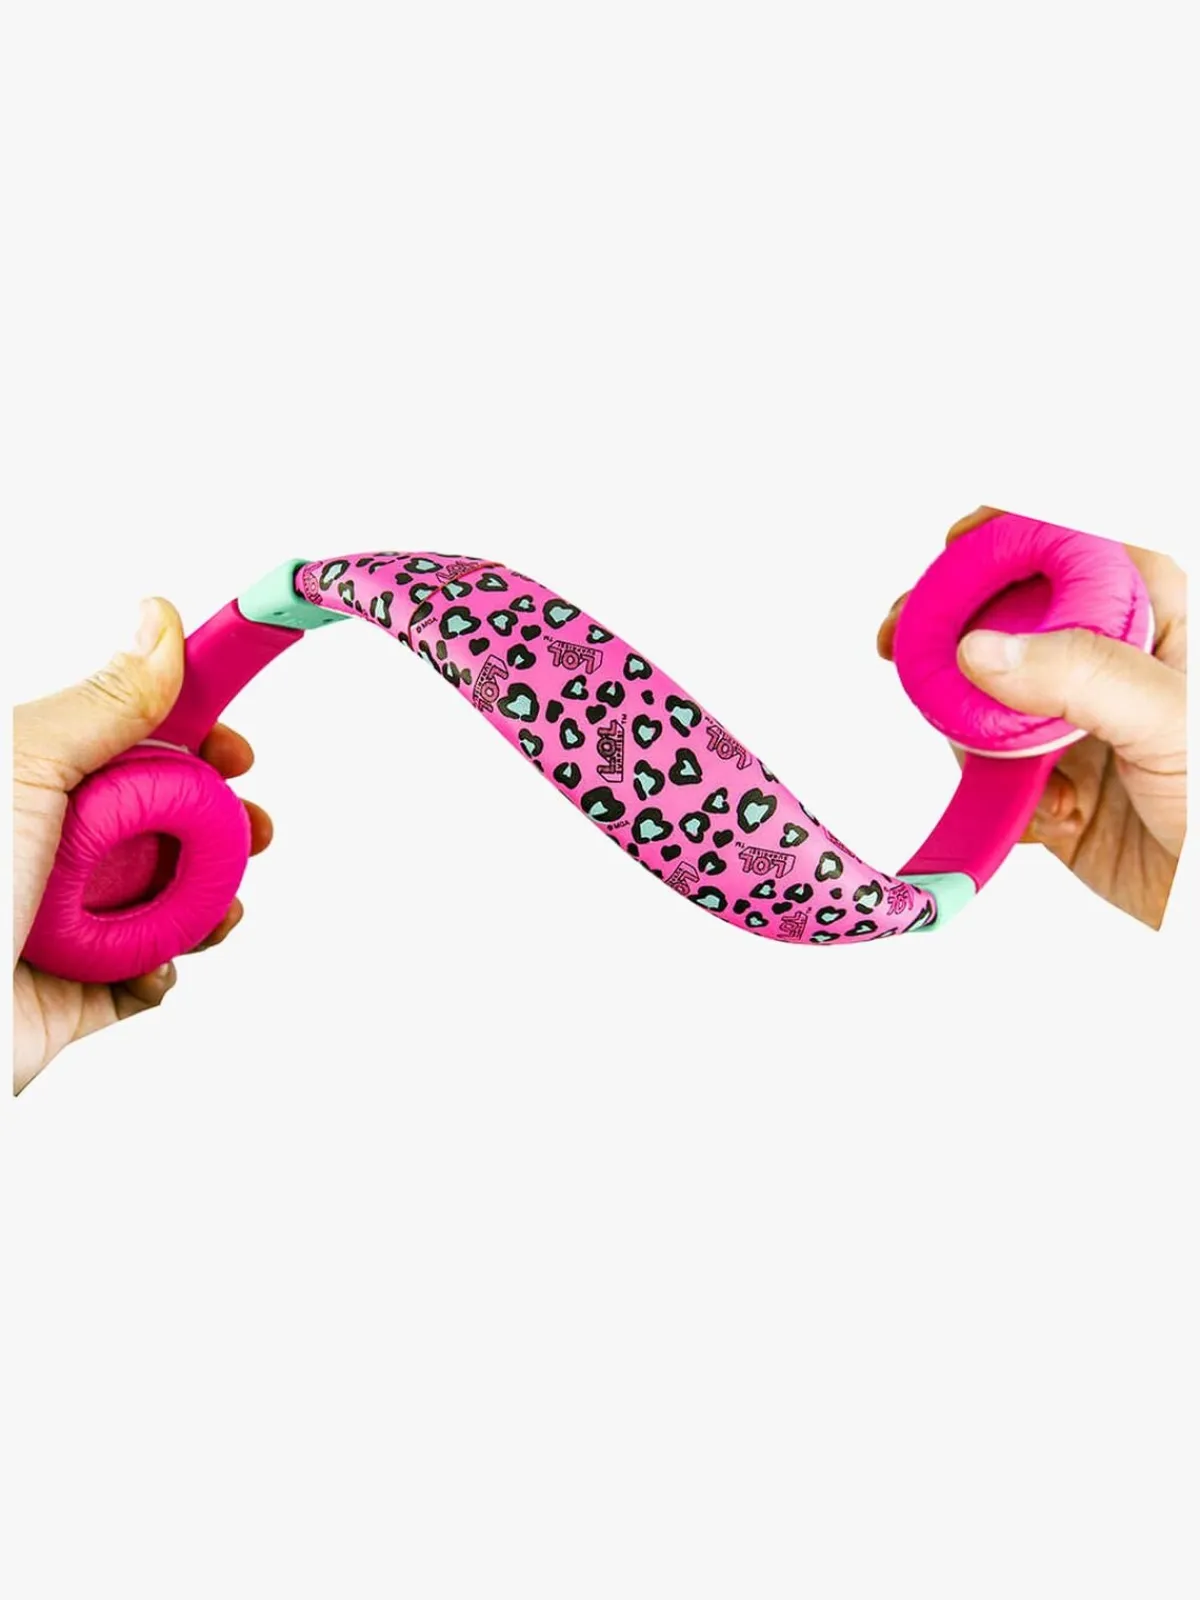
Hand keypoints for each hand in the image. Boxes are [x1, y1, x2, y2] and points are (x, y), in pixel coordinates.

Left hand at [13, 599, 272, 1092]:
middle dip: (222, 827)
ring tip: (222, 911)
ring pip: (166, 900)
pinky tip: (157, 965)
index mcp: (34, 783)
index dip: (194, 739)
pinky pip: (144, 977)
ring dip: (210, 902)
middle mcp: (48, 848)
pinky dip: (165, 969)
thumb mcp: (29, 764)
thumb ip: (107, 700)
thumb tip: (160, 618)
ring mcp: (63, 924)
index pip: (131, 744)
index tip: (238, 750)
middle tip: (255, 830)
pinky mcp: (73, 995)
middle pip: (161, 821)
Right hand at [878, 508, 1186, 928]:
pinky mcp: (1057, 796)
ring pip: (987, 706)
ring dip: (968, 730)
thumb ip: (1081, 675)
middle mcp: (1110, 670)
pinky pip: (994, 781)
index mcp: (1154, 623)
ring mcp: (1079, 732)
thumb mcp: (1171, 719)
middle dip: (953, 631)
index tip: (954, 545)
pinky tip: (1034, 815)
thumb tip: (979, 650)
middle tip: (901, 639)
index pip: (1075, 551)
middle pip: (1011, 624)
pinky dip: (993, 797)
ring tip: (982, 755)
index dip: (1012, 538)